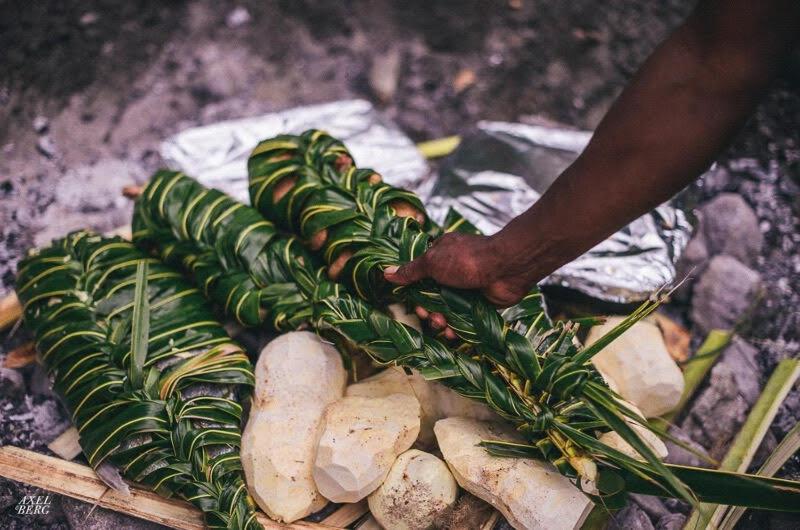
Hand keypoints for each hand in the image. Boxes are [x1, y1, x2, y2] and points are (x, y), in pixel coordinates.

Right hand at [383, 232, 533, 337]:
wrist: (506, 268)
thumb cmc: (467, 260)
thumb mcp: (433, 262)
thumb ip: (410, 271)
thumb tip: (386, 272)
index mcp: (440, 256)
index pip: (420, 277)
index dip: (414, 292)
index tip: (413, 303)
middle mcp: (452, 272)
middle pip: (431, 297)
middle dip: (428, 310)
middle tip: (430, 316)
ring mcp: (466, 288)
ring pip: (446, 310)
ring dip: (441, 321)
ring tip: (443, 325)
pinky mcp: (479, 303)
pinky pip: (463, 319)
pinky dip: (457, 327)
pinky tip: (454, 333)